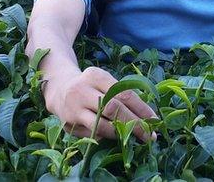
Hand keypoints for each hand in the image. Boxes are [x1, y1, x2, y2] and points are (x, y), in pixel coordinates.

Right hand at [42, 66, 156, 141]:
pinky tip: (113, 137)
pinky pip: (92, 134)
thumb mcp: (103, 81)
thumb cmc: (90, 85)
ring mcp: (73, 108)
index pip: (123, 93)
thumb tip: (147, 116)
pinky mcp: (68, 123)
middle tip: (149, 136)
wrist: (58, 88)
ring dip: (121, 134)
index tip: (155, 121)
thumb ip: (121, 93)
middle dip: (134, 124)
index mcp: (96, 76)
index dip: (141, 109)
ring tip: (132, 138)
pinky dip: (105, 137)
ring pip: (102, 125)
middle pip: (113, 109)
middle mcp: (82, 90)